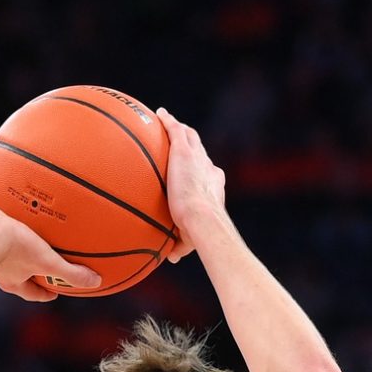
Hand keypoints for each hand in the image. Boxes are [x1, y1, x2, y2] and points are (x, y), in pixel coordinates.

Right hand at [0, 203, 100, 301]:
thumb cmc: (14, 248)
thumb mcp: (48, 262)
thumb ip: (71, 273)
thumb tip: (96, 282)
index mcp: (13, 281)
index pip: (32, 293)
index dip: (45, 294)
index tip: (55, 292)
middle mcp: (0, 269)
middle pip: (21, 274)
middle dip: (34, 271)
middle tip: (46, 265)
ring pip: (11, 253)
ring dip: (23, 248)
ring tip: (34, 236)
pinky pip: (3, 229)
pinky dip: (13, 225)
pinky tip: (21, 211)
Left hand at [155, 108, 226, 262]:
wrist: (200, 217)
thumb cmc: (198, 231)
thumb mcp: (188, 239)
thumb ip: (179, 245)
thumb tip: (171, 258)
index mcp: (212, 184)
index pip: (206, 172)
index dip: (200, 168)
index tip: (193, 167)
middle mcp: (208, 167)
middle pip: (199, 150)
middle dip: (191, 144)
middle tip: (182, 140)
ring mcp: (197, 156)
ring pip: (189, 136)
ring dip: (180, 128)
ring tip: (169, 121)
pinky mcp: (184, 150)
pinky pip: (175, 129)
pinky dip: (168, 120)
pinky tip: (158, 113)